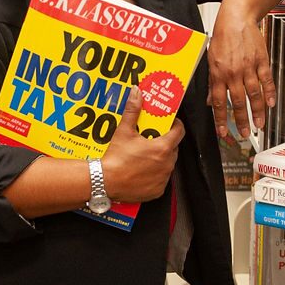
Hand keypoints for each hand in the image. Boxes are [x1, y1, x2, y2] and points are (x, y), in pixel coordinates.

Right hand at [102, 87, 184, 201]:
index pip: (179, 132)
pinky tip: (143, 170)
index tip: (169, 122)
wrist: (105, 182)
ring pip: (168, 164)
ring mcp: (163, 178)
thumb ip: (133, 110)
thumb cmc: (116, 159)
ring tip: (145, 154)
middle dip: (165, 142)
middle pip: (173, 148)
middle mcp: (167, 164)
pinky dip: (155, 174)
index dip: (175, 125)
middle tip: (152, 138)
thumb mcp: (124, 131)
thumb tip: (136, 94)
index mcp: (162, 148)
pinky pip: (161, 179)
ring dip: (161, 158)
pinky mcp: (157, 190)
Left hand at [207, 4, 274, 140]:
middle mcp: (233, 73)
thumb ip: (212, 82)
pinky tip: (271, 104)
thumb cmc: (223, 37)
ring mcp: (248, 67)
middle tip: (244, 133)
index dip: (221, 119)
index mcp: (218, 73)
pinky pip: (267, 80)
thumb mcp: (210, 59)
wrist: (236, 18)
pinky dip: (270, 93)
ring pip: (253, 94)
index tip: (223, 132)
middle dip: (241, 121)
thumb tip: (210, 101)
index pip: (218, 102)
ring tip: (259, 125)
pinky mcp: (261, 61)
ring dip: (257, 112)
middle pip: (237, 102)